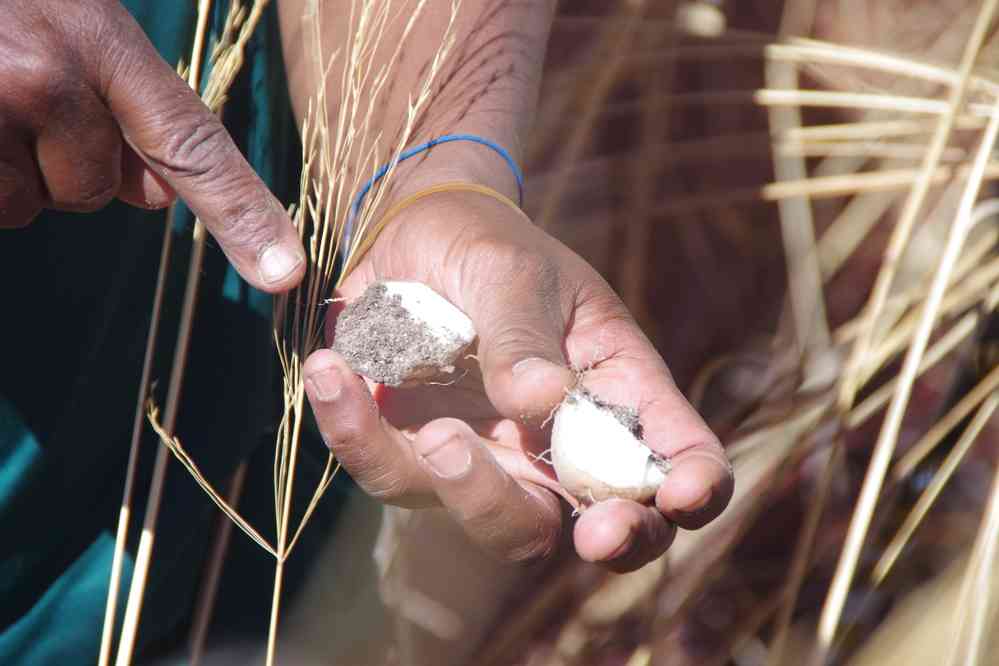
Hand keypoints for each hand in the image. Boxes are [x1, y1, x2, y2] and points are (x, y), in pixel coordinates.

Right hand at [0, 0, 304, 291]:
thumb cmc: (2, 8)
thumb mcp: (69, 25)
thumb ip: (122, 105)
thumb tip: (154, 195)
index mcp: (97, 38)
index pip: (191, 141)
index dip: (242, 213)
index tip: (285, 273)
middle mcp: (47, 76)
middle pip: (92, 189)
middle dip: (58, 162)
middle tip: (9, 92)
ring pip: (28, 204)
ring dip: (5, 173)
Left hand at [303, 189, 732, 571]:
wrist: (413, 235)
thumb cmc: (487, 245)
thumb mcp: (512, 271)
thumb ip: (525, 335)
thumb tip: (544, 403)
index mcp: (614, 390)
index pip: (675, 453)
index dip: (695, 487)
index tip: (686, 494)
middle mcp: (561, 443)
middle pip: (602, 525)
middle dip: (610, 540)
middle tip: (596, 532)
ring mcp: (492, 458)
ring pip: (498, 523)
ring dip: (469, 489)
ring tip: (433, 429)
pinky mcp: (417, 455)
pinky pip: (393, 475)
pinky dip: (358, 435)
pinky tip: (335, 373)